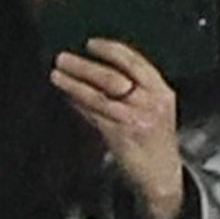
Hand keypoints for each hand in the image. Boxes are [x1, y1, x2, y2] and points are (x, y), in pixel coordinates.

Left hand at [51, 36, 185, 218]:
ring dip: (74, 84)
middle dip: (85, 66)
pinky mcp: (120, 136)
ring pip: (99, 97)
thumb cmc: (156, 139)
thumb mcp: (156, 108)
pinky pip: (94, 116)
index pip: (136, 62)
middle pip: (113, 77)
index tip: (90, 43)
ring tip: (57, 75)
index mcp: (162, 91)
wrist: (162, 175)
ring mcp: (136, 120)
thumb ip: (137, 89)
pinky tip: (67, 97)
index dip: (111, 50)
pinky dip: (78, 105)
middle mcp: (151, 103)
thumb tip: (100, 67)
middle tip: (64, 58)